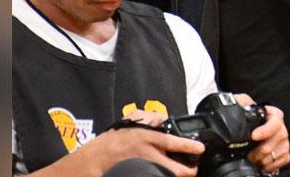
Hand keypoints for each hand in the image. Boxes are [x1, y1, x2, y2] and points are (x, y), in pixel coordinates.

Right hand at [72, 123, 202, 176]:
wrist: (88, 162)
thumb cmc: (109, 143)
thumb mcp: (129, 124)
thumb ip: (148, 119)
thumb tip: (164, 118)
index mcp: (147, 139)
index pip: (174, 142)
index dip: (190, 147)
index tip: (201, 149)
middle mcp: (146, 156)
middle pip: (176, 169)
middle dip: (188, 171)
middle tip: (194, 170)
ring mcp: (142, 171)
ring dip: (173, 175)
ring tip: (180, 174)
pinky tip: (160, 176)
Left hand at [237, 95, 289, 173]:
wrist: (250, 137)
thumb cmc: (247, 123)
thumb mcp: (242, 108)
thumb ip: (240, 102)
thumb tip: (238, 101)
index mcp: (273, 115)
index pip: (275, 120)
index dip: (266, 129)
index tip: (254, 136)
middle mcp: (281, 128)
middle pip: (278, 138)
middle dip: (260, 149)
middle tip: (249, 154)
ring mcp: (284, 142)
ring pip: (279, 151)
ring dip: (264, 159)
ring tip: (253, 159)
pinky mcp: (284, 153)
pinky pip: (282, 160)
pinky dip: (270, 165)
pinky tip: (261, 164)